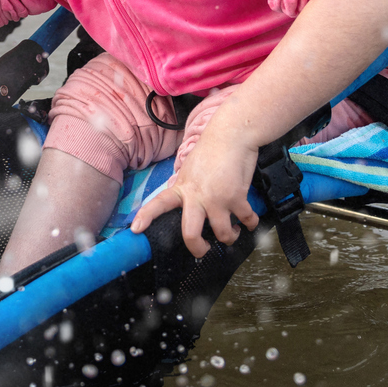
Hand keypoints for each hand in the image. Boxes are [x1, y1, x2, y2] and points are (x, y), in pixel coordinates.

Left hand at [129, 111, 264, 258]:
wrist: (231, 135)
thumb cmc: (211, 151)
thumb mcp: (190, 170)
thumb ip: (186, 189)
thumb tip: (185, 204)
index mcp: (182, 188)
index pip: (159, 203)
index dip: (146, 217)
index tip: (135, 230)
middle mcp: (196, 197)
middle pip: (190, 233)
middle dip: (198, 249)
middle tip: (203, 251)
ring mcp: (217, 199)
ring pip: (222, 233)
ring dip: (229, 237)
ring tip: (232, 233)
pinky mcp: (237, 198)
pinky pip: (246, 220)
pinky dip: (251, 224)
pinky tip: (250, 222)